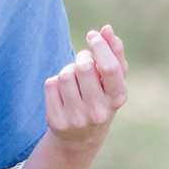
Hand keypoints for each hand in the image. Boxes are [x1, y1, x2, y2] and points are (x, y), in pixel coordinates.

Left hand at [45, 24, 127, 149]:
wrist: (80, 138)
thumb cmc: (101, 99)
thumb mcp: (113, 80)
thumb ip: (115, 53)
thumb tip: (106, 29)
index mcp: (117, 99)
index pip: (109, 68)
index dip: (100, 46)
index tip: (92, 35)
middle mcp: (98, 112)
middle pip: (84, 67)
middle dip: (82, 57)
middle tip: (84, 62)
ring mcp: (76, 118)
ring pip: (65, 74)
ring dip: (68, 70)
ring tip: (74, 80)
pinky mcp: (56, 120)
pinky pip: (50, 83)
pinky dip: (55, 82)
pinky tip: (63, 92)